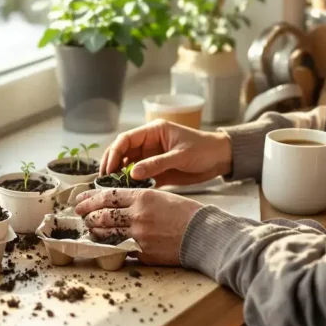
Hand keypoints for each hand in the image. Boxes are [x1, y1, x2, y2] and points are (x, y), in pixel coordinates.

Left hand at [74, 188, 203, 265]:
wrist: (204, 234)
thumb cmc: (186, 213)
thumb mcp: (161, 197)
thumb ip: (138, 200)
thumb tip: (116, 203)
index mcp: (142, 197)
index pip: (107, 196)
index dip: (90, 198)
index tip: (80, 199)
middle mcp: (137, 215)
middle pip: (102, 215)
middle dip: (87, 215)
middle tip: (80, 215)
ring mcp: (139, 235)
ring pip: (106, 233)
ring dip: (95, 231)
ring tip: (90, 228)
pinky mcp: (143, 252)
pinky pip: (120, 248)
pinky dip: (110, 246)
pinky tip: (105, 244)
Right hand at [100, 119, 232, 185]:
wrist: (222, 159)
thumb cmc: (204, 149)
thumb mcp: (181, 155)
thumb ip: (157, 164)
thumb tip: (132, 173)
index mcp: (152, 132)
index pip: (125, 139)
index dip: (114, 153)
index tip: (108, 168)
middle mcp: (148, 144)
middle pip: (122, 153)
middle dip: (111, 165)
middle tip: (104, 180)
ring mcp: (151, 158)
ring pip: (128, 166)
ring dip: (119, 176)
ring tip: (112, 188)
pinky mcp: (156, 171)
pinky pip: (139, 177)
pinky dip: (132, 184)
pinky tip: (127, 192)